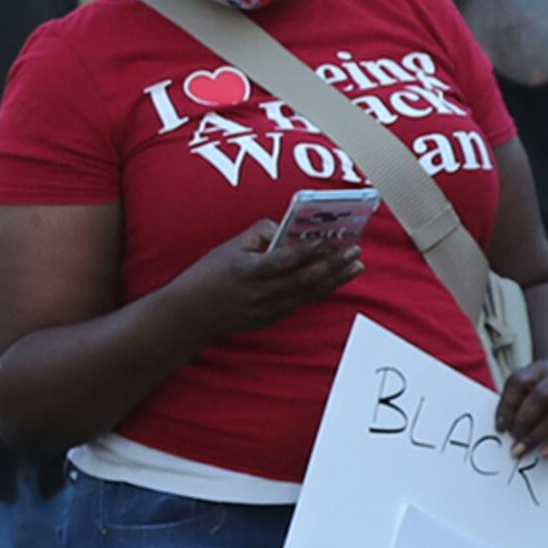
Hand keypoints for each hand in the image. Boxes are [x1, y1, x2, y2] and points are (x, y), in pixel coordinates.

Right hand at [170, 218, 360, 341]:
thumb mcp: (228, 247)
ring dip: (334, 278)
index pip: (284, 260)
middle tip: (354, 251)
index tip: (328, 240)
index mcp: (247, 271)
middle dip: (332, 264)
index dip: (308, 250)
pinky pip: (300, 301)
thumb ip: (258, 234)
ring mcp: (267, 309)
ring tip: (356, 265)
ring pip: (308, 293)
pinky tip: (335, 278)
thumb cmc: (207, 275)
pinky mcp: (271, 319)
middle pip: (304, 279)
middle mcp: (260, 293)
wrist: (190, 316)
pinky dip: (319, 289)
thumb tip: (286, 228)